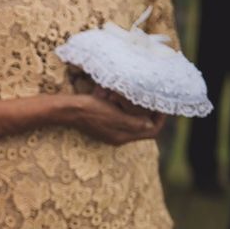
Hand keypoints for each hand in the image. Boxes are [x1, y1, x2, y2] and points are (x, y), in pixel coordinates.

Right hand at [50, 91, 164, 145]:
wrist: (67, 109)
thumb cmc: (90, 111)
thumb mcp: (114, 116)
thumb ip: (133, 122)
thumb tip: (150, 124)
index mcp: (122, 136)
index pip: (150, 131)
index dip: (160, 119)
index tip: (162, 104)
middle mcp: (117, 135)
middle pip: (141, 124)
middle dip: (144, 109)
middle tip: (146, 95)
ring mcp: (109, 128)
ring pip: (129, 116)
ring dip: (130, 104)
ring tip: (124, 93)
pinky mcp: (102, 121)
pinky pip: (117, 111)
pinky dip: (118, 101)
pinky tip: (110, 92)